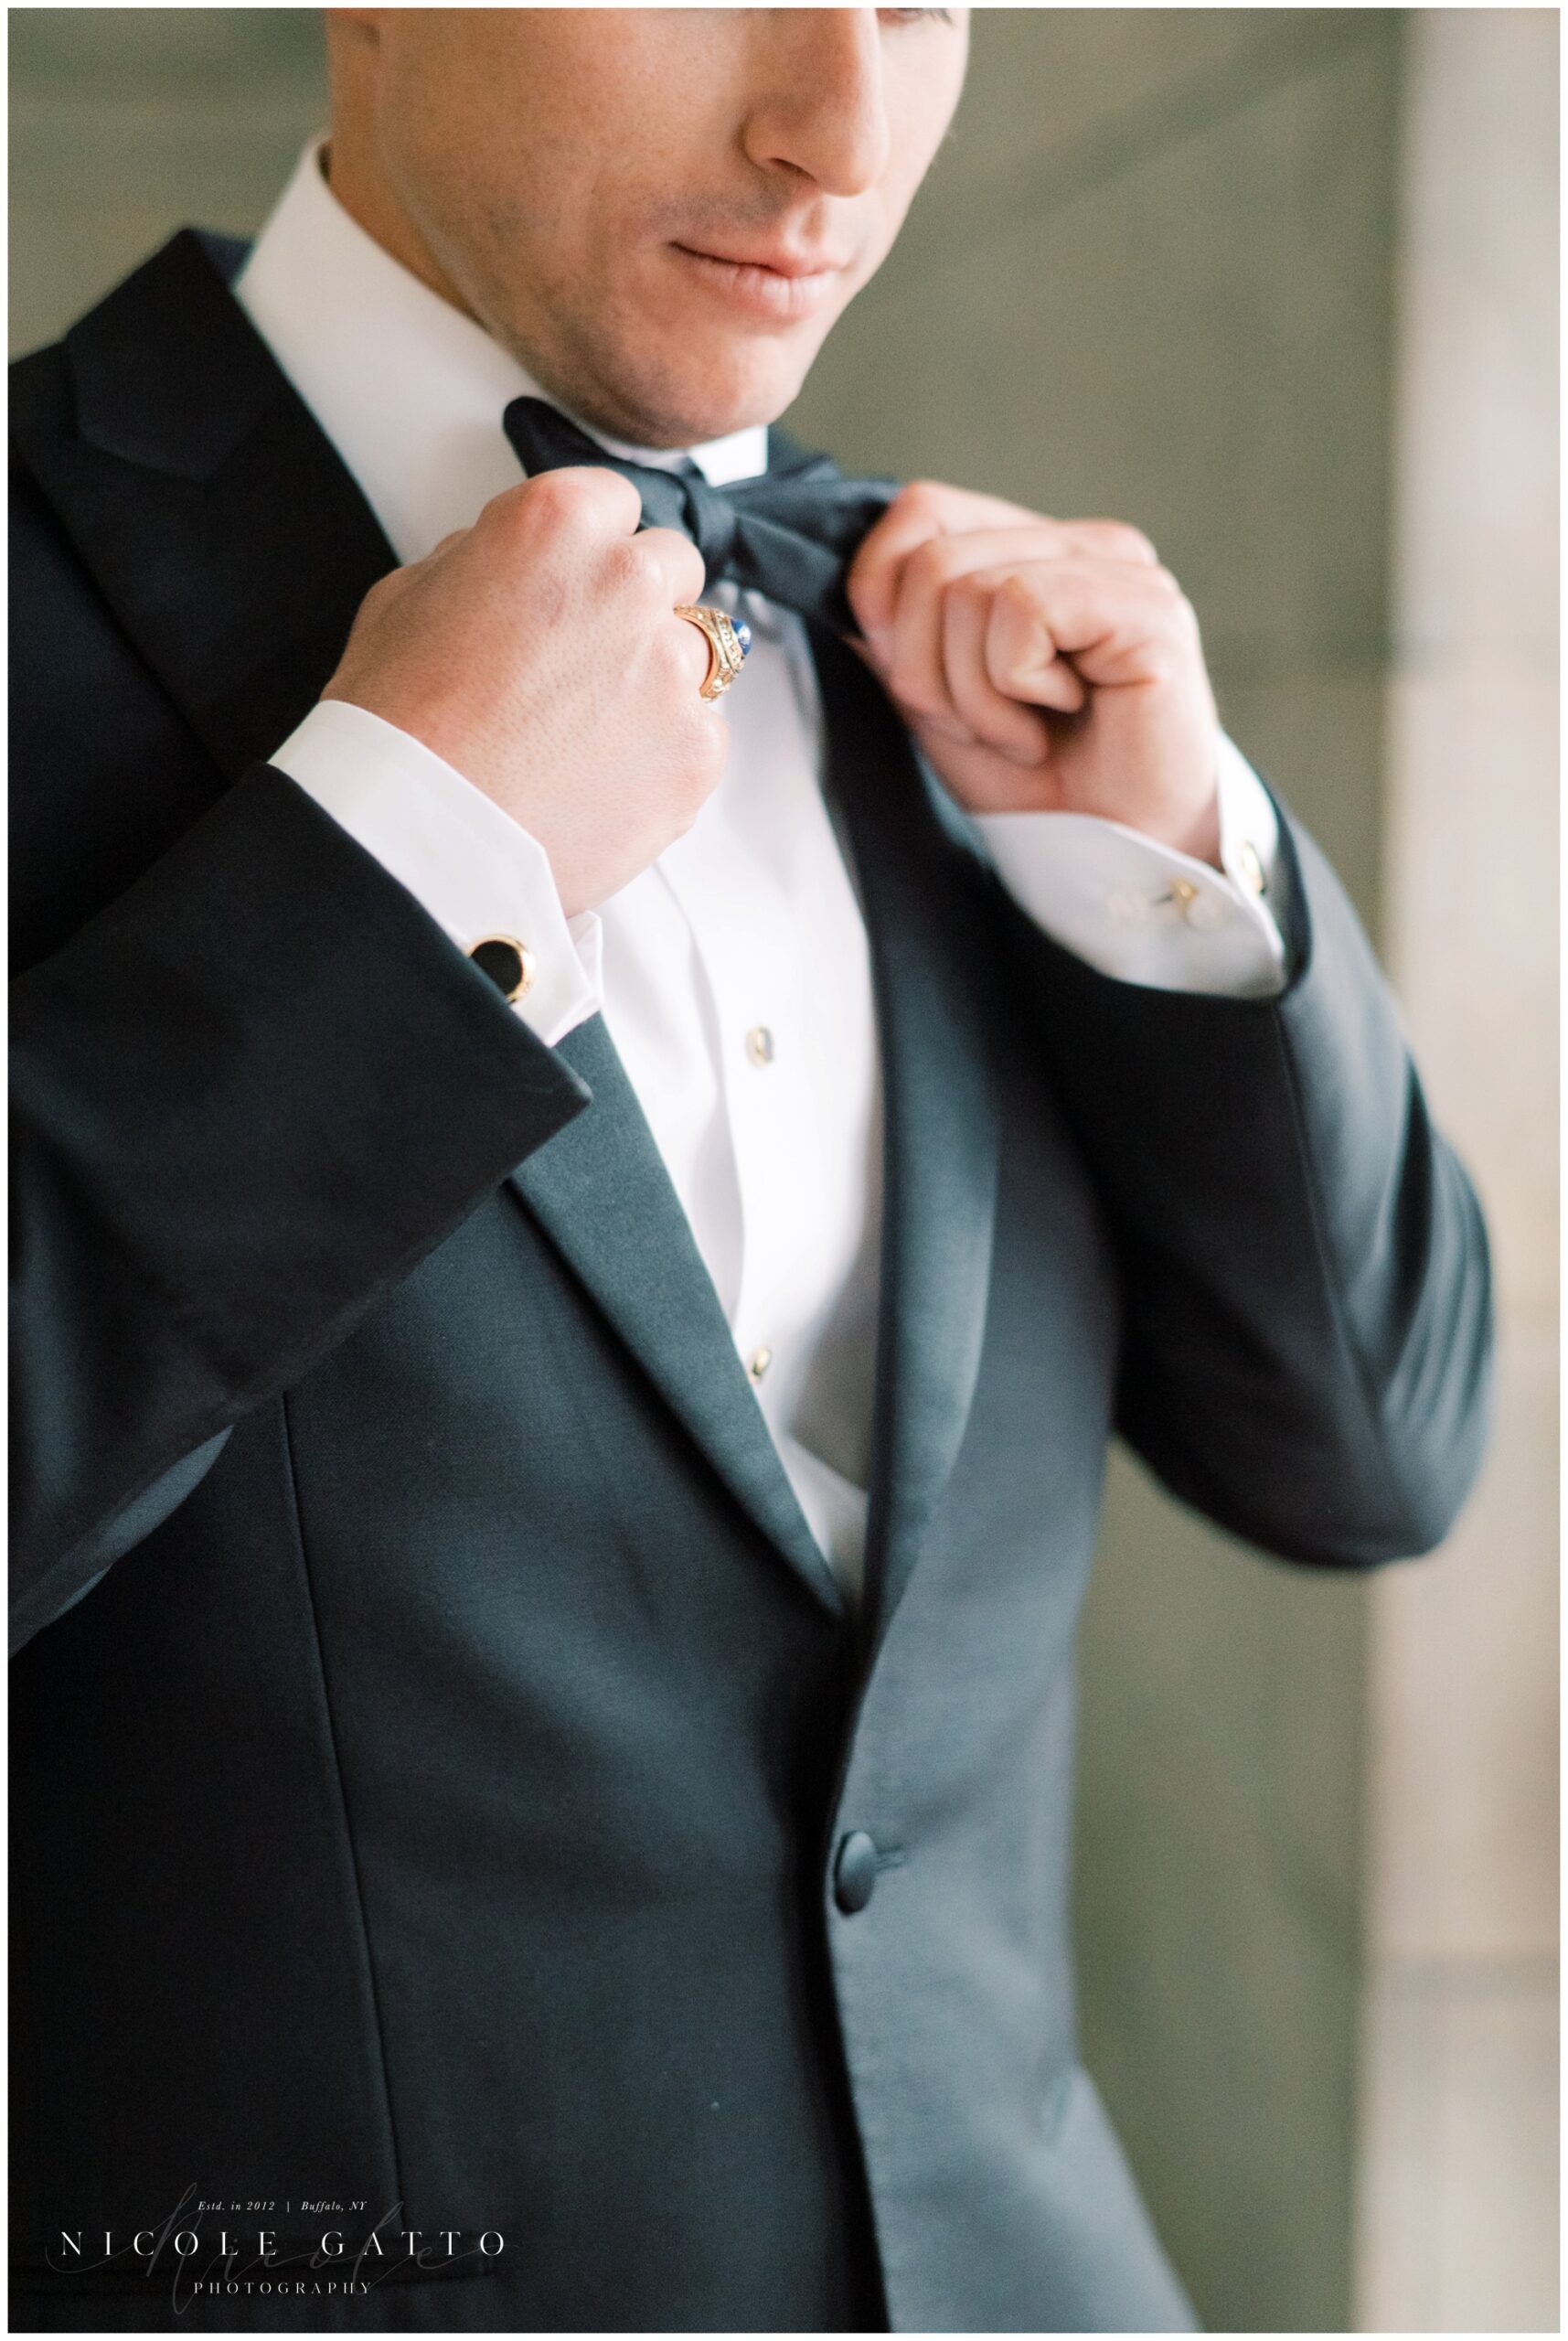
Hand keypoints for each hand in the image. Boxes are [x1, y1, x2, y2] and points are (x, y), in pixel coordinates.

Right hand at [322, 468, 721, 916]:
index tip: (577, 587)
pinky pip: (703, 737)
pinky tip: (601, 781)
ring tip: (586, 735)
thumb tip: (521, 563)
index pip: (617, 502)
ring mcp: (674, 668)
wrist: (418, 838)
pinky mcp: (699, 750)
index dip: (591, 550)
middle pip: (673, 567)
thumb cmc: (398, 726)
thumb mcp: (410, 596)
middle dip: (636, 607)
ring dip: (659, 682)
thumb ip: (486, 558)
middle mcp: (629, 581)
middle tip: (580, 667)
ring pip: (700, 654)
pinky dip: (665, 758)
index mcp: (557, 523)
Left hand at [846, 481, 1222, 864]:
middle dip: (927, 670)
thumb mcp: (937, 705)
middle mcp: (1080, 545)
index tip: (922, 683)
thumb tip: (843, 599)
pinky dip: (1015, 687)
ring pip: (969, 588)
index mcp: (1032, 550)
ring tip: (1026, 732)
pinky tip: (1062, 715)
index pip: (921, 510)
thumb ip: (894, 642)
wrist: (1113, 854)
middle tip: (983, 728)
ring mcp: (1119, 569)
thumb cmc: (1039, 783)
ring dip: (975, 693)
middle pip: (931, 559)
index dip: (884, 597)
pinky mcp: (1147, 608)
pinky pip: (1022, 610)